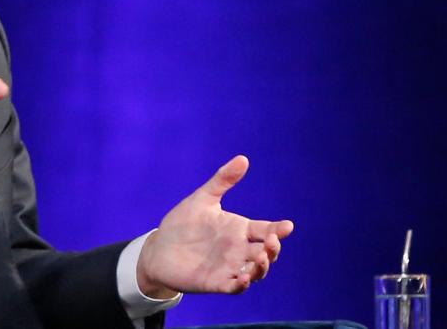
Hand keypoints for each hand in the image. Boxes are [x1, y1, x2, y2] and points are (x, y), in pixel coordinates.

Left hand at [136, 155, 293, 296]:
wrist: (159, 247)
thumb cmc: (183, 222)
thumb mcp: (203, 198)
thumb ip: (222, 180)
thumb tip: (243, 158)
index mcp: (239, 229)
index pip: (265, 229)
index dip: (278, 229)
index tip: (287, 226)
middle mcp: (238, 250)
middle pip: (265, 253)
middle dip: (273, 249)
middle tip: (271, 241)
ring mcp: (229, 268)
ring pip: (255, 272)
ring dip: (261, 268)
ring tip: (261, 259)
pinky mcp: (216, 283)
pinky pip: (234, 288)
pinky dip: (241, 285)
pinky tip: (243, 278)